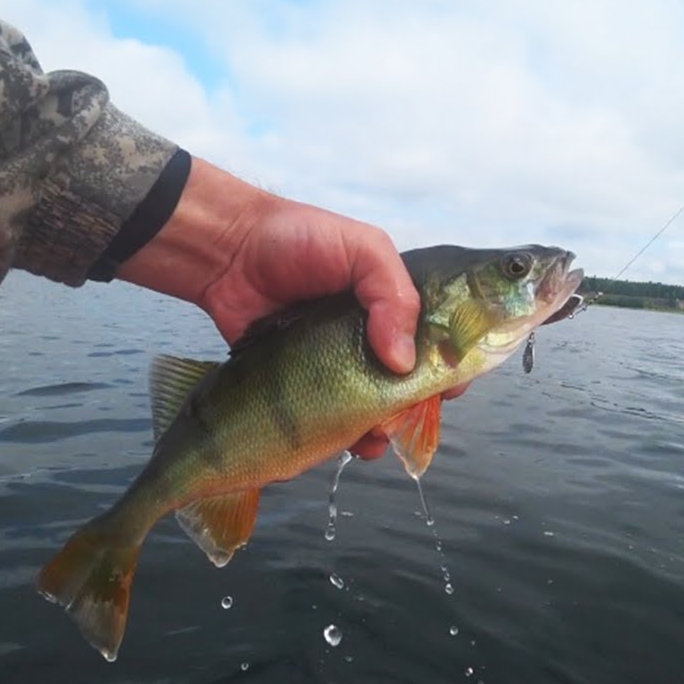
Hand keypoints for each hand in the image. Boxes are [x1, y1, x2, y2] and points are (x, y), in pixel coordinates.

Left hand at [117, 158, 466, 459]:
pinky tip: (353, 444)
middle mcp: (376, 337)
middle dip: (417, 408)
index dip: (454, 367)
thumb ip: (393, 294)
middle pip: (416, 386)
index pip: (444, 342)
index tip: (448, 386)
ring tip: (374, 434)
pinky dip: (352, 440)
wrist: (228, 254)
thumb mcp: (362, 248)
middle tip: (399, 412)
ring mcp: (343, 365)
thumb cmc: (297, 238)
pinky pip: (339, 421)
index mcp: (397, 305)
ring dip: (387, 430)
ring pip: (381, 411)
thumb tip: (404, 361)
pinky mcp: (309, 386)